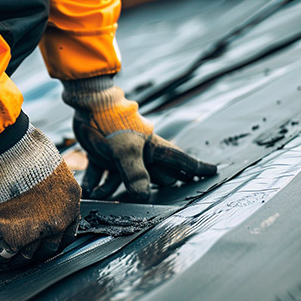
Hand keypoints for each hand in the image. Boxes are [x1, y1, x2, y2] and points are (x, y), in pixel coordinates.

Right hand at [0, 113, 80, 267]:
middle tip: (27, 254)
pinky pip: (6, 253)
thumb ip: (50, 188)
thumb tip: (41, 192)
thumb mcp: (51, 167)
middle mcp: (57, 222)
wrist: (6, 152)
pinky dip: (1, 254)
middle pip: (49, 249)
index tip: (47, 241)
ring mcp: (35, 232)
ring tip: (10, 258)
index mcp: (70, 204)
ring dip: (18, 258)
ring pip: (27, 255)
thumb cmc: (25, 151)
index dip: (56, 239)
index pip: (68, 232)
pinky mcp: (12, 236)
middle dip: (37, 253)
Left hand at [62, 76, 216, 200]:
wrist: (88, 102)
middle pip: (153, 173)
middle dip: (155, 186)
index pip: (180, 160)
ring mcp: (119, 151)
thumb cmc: (112, 122)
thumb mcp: (125, 150)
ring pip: (121, 176)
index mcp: (152, 147)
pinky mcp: (101, 150)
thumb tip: (143, 196)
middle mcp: (139, 151)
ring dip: (112, 188)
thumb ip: (134, 174)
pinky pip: (100, 170)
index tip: (212, 171)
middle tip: (162, 199)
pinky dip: (95, 180)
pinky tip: (88, 189)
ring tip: (101, 195)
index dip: (196, 168)